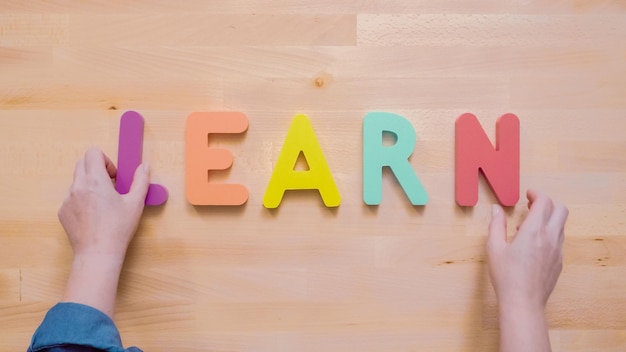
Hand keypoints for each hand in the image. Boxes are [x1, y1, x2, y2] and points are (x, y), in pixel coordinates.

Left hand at [59, 148, 149, 316]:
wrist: (98, 253)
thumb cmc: (118, 228)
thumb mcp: (135, 203)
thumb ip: (141, 181)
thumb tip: (144, 167)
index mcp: (95, 181)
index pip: (92, 153)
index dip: (105, 159)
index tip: (113, 175)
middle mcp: (78, 186)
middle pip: (82, 163)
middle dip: (96, 169)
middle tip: (109, 186)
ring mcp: (67, 199)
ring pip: (76, 181)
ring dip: (89, 184)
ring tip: (102, 203)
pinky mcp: (63, 211)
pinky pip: (71, 197)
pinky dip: (81, 199)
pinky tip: (93, 216)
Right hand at [487, 189, 567, 311]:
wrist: (523, 302)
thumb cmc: (506, 276)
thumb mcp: (494, 247)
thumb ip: (496, 225)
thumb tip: (496, 209)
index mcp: (534, 231)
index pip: (544, 202)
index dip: (536, 194)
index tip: (528, 194)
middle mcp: (550, 238)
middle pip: (560, 209)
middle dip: (547, 203)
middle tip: (532, 205)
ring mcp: (557, 250)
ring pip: (560, 225)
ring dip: (548, 219)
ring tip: (528, 227)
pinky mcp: (558, 262)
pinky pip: (558, 240)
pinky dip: (549, 234)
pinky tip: (532, 244)